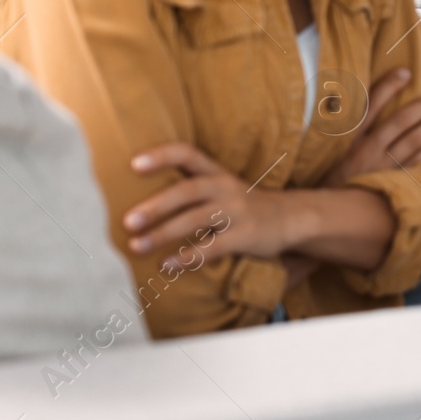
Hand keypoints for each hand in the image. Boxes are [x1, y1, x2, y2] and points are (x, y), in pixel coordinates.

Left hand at [125, 143, 291, 271]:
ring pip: (195, 219)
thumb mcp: (223, 186)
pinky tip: (167, 265)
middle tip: (128, 221)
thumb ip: (192, 189)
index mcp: (216, 172)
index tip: (133, 164)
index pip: (187, 153)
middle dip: (156, 205)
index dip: (161, 155)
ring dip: (163, 233)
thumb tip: (140, 201)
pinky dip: (188, 257)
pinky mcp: (246, 235)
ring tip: (137, 246)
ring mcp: (237, 211)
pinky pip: (213, 247)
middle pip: (187, 190)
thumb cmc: (243, 205)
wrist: (292, 217)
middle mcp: (226, 186)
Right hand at [317, 67, 420, 188]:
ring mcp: (379, 168)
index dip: (388, 87)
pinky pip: (414, 165)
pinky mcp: (389, 183)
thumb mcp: (330, 148)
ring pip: (410, 144)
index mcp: (349, 137)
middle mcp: (366, 151)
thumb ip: (345, 126)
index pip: (371, 105)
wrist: (326, 211)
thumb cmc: (329, 174)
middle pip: (398, 123)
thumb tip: (361, 100)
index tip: (405, 72)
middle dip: (420, 109)